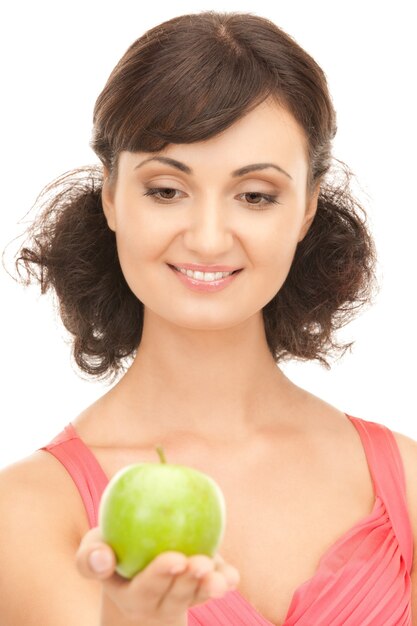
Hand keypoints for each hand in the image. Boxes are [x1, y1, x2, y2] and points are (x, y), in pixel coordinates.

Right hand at [76, 527, 239, 624]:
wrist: (135, 569)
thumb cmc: (112, 553)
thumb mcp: (93, 554)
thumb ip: (91, 557)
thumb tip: (103, 555)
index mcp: (133, 595)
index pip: (146, 587)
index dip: (161, 574)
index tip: (176, 559)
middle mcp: (160, 602)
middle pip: (177, 594)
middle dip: (190, 580)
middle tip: (200, 563)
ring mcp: (183, 597)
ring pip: (197, 594)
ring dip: (210, 585)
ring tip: (219, 577)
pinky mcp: (201, 587)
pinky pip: (215, 587)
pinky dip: (226, 581)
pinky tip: (231, 576)